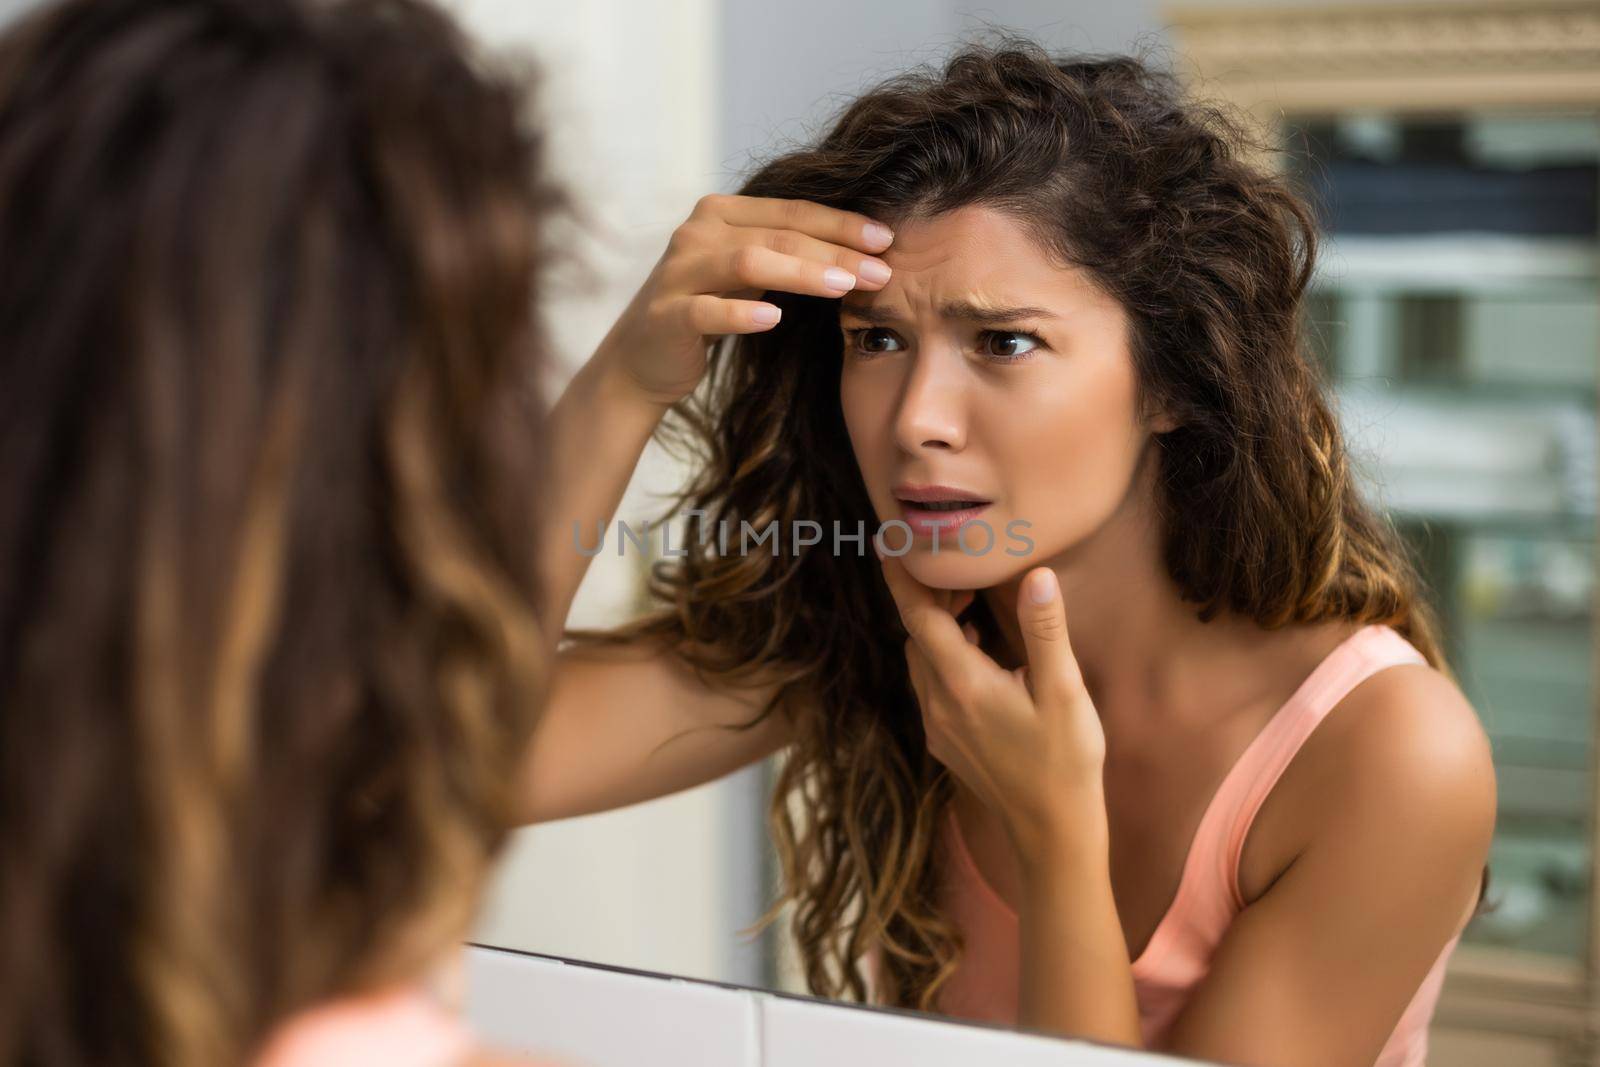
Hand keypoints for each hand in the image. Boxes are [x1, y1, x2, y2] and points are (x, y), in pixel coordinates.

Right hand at [594, 194, 895, 407]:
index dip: (842, 222)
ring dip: (801, 272)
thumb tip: (867, 251)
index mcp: (721, 213)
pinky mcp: (666, 315)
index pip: (792, 211)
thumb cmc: (709, 311)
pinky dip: (741, 313)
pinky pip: (707, 310)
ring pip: (747, 262)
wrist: (642, 360)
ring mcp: (678, 272)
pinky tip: (774, 319)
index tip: (888, 238)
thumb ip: (789, 254)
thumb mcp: (749, 275)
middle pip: (777, 234)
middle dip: (835, 250)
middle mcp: (697, 233)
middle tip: (883, 270)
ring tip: (844, 286)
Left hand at [877, 551, 1106, 854]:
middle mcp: (938, 704)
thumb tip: (1035, 575)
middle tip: (965, 573)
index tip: (888, 540)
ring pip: (921, 660)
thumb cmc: (1065, 762)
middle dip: (931, 597)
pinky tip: (982, 656)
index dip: (901, 576)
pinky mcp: (945, 742)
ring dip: (937, 629)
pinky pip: (931, 685)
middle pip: (916, 634)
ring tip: (975, 608)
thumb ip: (1045, 632)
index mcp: (962, 684)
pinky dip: (944, 658)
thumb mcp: (1064, 693)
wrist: (1051, 833)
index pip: (918, 616)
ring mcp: (937, 726)